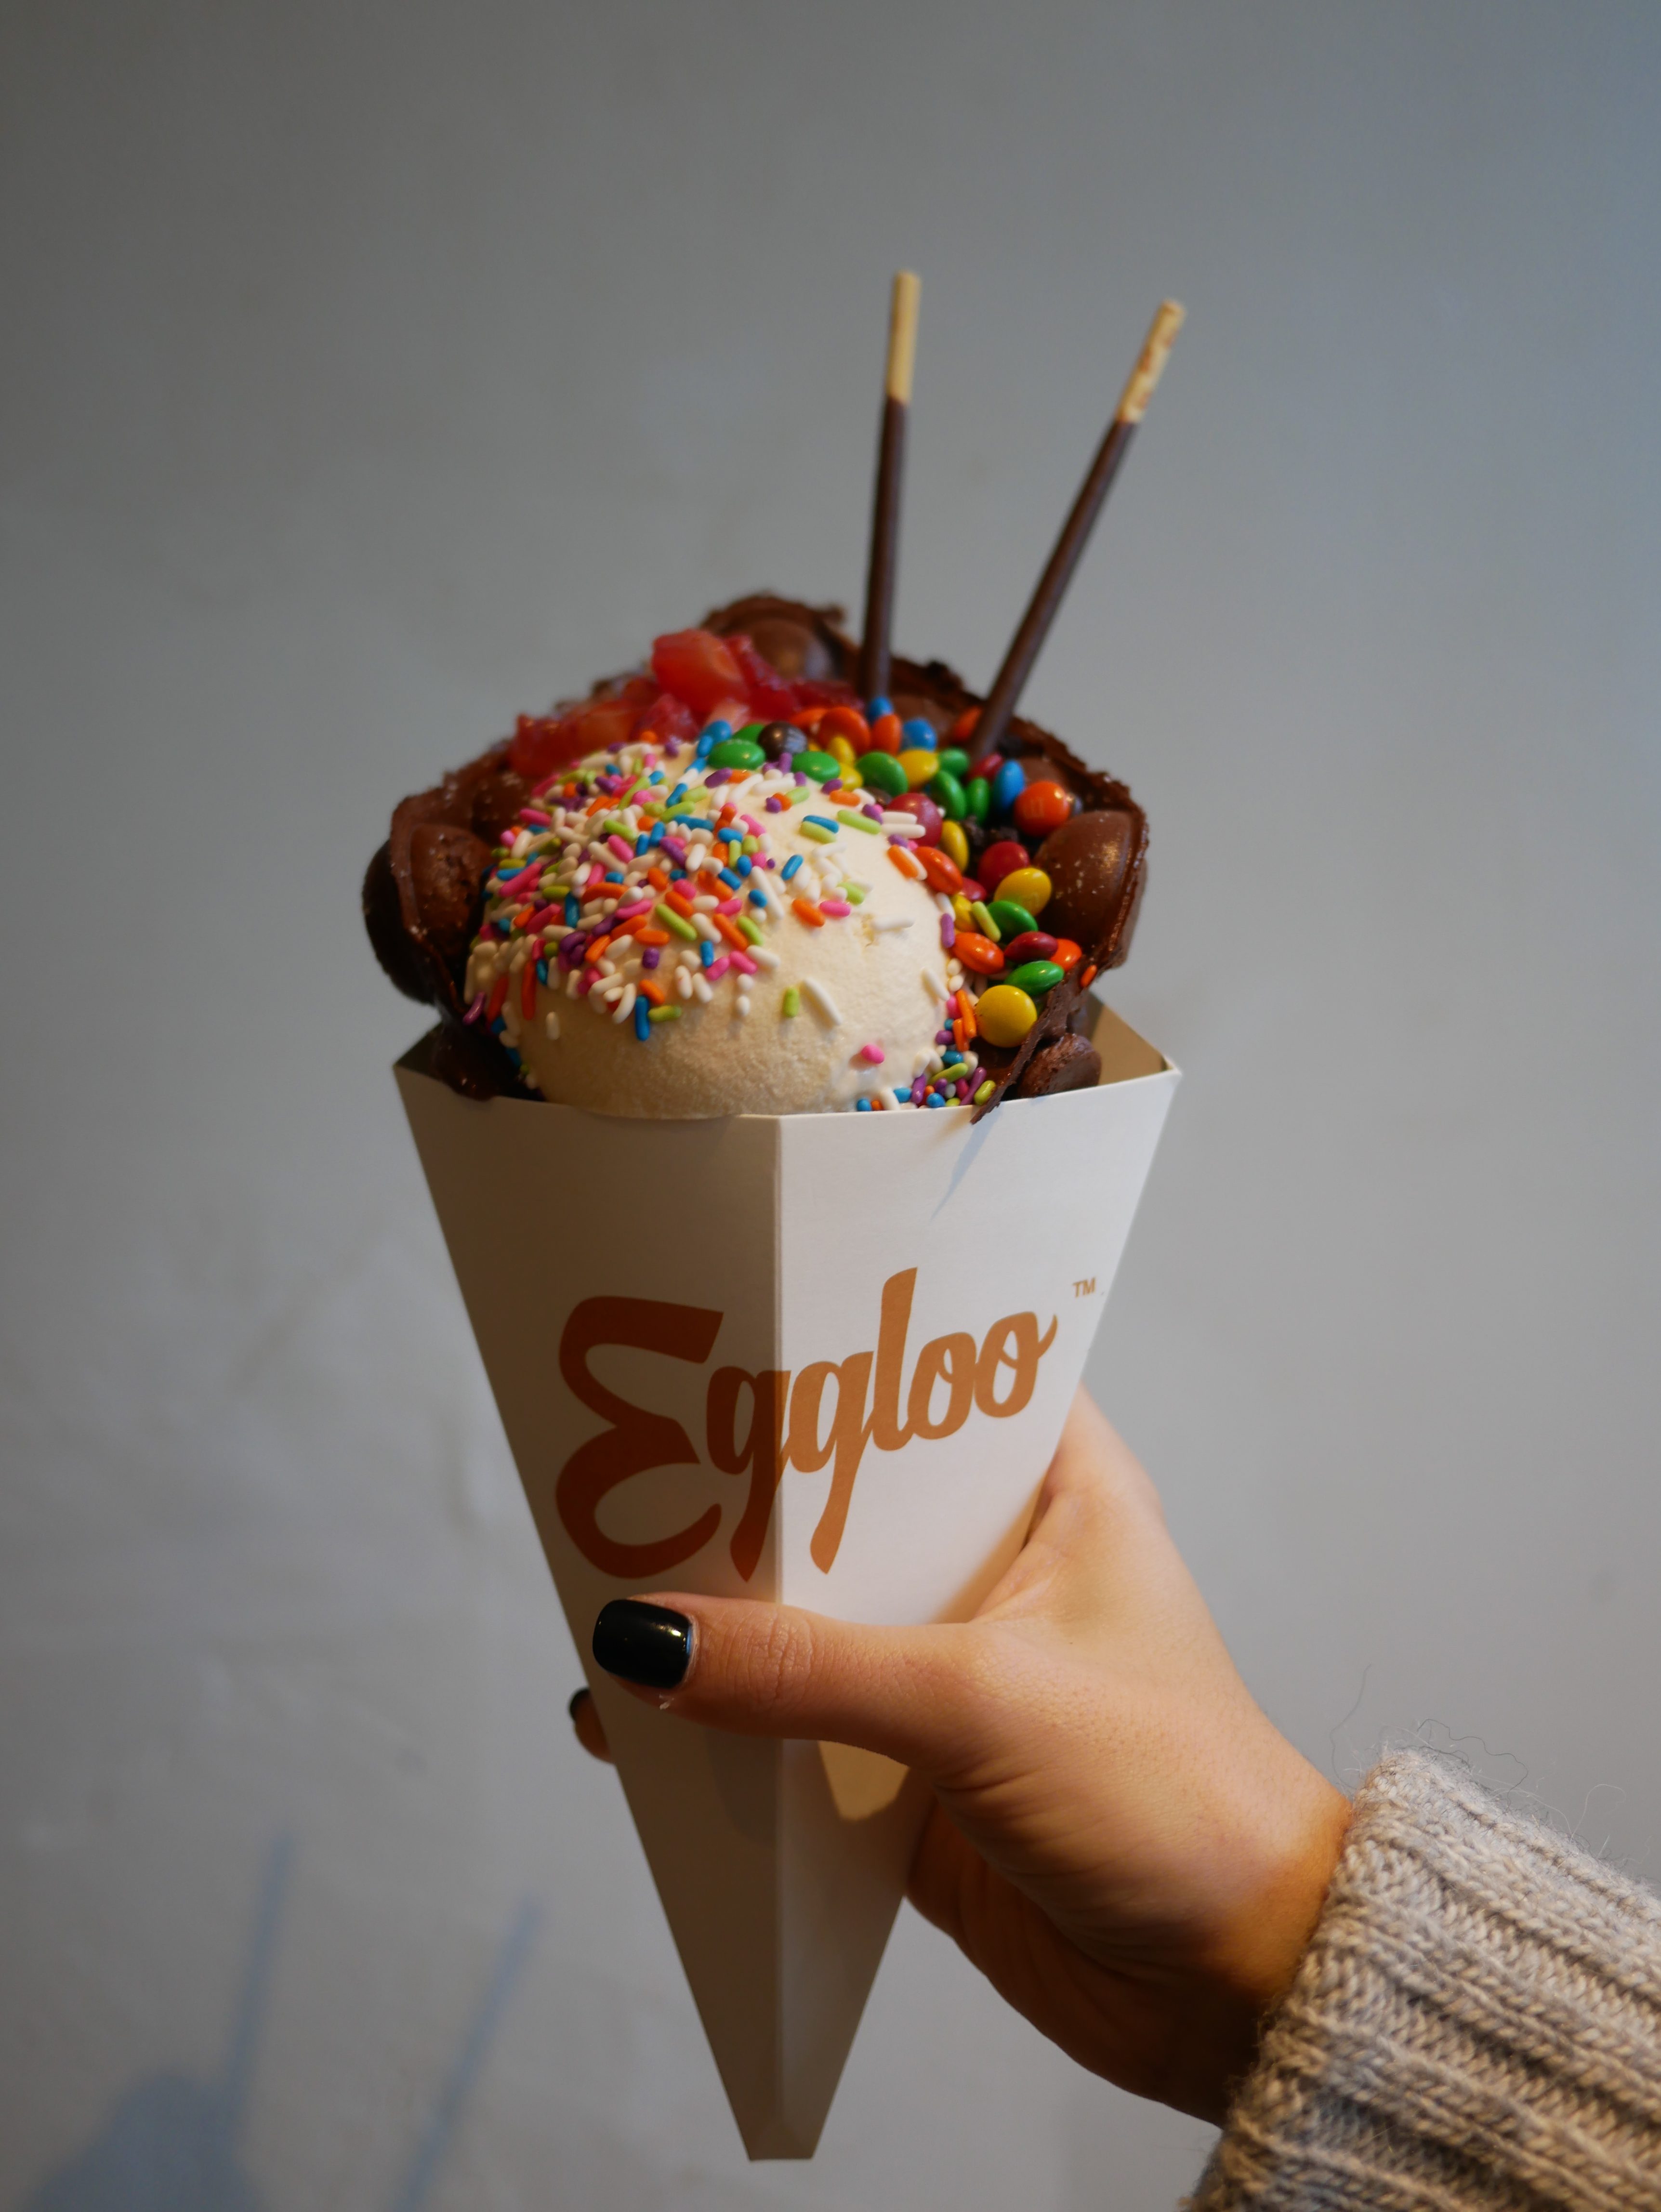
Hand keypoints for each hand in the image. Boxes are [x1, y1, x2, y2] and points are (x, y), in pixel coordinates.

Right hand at [578, 1388, 1349, 2122]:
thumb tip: (645, 1641)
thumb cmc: (1174, 1800)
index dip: (839, 1361)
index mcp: (1059, 1492)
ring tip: (600, 1591)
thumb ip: (809, 1670)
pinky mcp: (922, 1776)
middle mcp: (1006, 1568)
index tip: (722, 1342)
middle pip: (852, 1507)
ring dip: (728, 1622)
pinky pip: (805, 1737)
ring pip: (817, 1623)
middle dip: (748, 1500)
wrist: (1236, 1987)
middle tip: (621, 1465)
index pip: (936, 1381)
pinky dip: (733, 1734)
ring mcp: (959, 1674)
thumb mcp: (980, 1705)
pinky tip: (640, 1726)